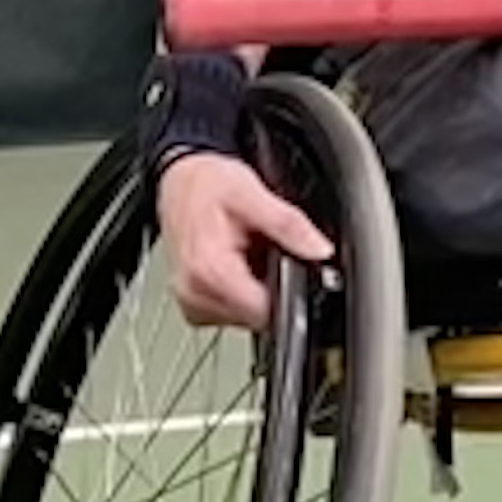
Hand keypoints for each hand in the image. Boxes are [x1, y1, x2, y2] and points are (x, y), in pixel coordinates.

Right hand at [157, 151, 334, 330]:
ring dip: (256, 290)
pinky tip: (237, 266)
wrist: (180, 184)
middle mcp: (195, 294)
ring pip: (247, 317)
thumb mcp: (253, 193)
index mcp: (209, 270)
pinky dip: (241, 293)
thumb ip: (289, 225)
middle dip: (270, 287)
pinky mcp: (194, 307)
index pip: (267, 311)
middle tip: (261, 251)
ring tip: (246, 255)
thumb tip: (321, 251)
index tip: (283, 262)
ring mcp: (192, 303)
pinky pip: (232, 314)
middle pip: (258, 316)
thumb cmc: (207, 186)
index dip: (287, 289)